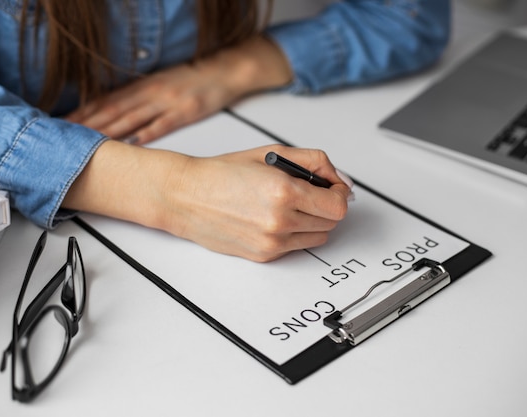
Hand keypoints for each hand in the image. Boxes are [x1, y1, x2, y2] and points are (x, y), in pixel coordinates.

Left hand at [66, 36, 291, 144]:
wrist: (225, 70)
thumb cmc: (193, 78)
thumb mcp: (162, 81)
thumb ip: (139, 95)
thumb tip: (115, 108)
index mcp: (144, 85)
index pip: (107, 100)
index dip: (84, 112)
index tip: (65, 123)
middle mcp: (151, 92)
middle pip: (114, 110)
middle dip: (88, 124)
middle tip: (66, 137)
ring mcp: (168, 102)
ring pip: (132, 119)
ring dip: (108, 131)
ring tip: (88, 142)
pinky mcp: (186, 113)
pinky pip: (162, 125)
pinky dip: (145, 135)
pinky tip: (131, 144)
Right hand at [160, 145, 351, 260]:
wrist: (186, 196)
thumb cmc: (222, 173)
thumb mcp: (272, 153)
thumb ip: (314, 162)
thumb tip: (340, 179)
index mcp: (284, 192)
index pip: (338, 206)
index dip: (340, 194)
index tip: (334, 188)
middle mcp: (280, 221)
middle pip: (331, 222)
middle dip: (326, 205)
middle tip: (309, 192)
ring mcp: (272, 242)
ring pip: (318, 237)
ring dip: (312, 221)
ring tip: (290, 205)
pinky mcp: (264, 255)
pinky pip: (296, 246)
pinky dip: (293, 233)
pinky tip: (273, 217)